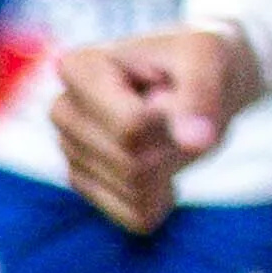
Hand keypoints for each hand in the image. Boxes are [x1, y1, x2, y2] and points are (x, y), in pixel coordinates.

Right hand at [50, 27, 256, 231]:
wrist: (199, 79)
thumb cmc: (198, 60)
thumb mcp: (208, 56)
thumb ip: (201, 93)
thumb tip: (196, 142)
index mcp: (81, 68)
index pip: (129, 127)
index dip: (170, 119)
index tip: (175, 88)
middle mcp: (64, 110)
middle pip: (131, 160)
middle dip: (172, 143)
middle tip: (181, 112)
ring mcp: (69, 151)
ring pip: (134, 189)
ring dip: (171, 166)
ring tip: (171, 130)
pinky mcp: (85, 184)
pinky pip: (135, 215)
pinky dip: (164, 196)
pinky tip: (164, 163)